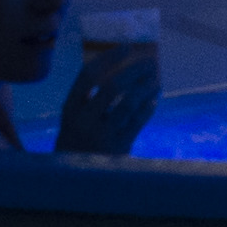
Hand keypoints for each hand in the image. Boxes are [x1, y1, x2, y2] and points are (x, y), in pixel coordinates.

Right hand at [59, 39, 161, 158]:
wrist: (76, 179)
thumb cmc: (77, 140)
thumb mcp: (75, 118)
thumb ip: (90, 97)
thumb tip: (121, 66)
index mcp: (70, 108)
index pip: (88, 75)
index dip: (109, 58)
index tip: (127, 46)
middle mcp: (84, 120)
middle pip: (113, 86)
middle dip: (135, 71)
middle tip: (150, 62)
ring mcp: (102, 135)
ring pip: (129, 104)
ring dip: (146, 88)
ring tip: (156, 79)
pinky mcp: (119, 148)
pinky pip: (138, 122)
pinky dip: (148, 108)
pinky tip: (153, 100)